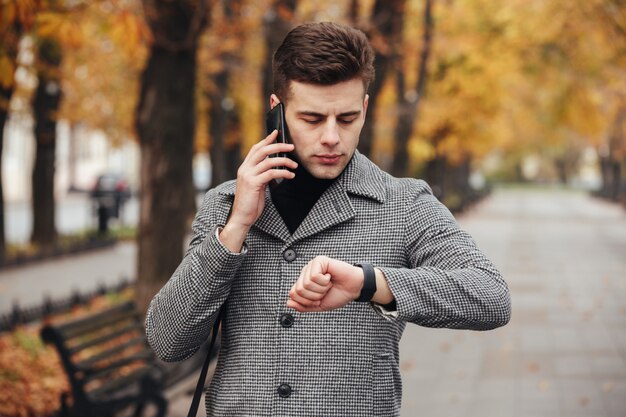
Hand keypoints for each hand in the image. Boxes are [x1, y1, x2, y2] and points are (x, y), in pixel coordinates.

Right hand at [219, 131, 296, 251]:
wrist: (242, 217)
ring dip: (284, 161)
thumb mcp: (257, 185)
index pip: (256, 148)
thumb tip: (274, 166)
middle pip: (263, 150)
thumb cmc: (251, 203)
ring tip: (294, 165)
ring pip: (269, 160)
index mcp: (245, 168)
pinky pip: (271, 173)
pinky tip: (290, 175)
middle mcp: (245, 169)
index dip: (266, 140)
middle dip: (278, 146)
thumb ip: (262, 174)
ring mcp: (248, 175)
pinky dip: (283, 172)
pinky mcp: (253, 183)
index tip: (277, 133)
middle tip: (291, 147)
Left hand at [287, 256, 363, 311]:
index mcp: (303, 282)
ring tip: (328, 284)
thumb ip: (303, 306)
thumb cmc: (337, 294)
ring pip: (306, 283)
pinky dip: (324, 281)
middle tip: (325, 291)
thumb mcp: (318, 306)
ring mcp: (312, 265)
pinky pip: (314, 276)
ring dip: (321, 289)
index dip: (307, 302)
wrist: (353, 289)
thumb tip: (288, 303)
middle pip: (298, 290)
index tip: (319, 299)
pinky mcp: (319, 260)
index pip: (293, 294)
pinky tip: (330, 277)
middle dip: (314, 296)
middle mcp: (305, 273)